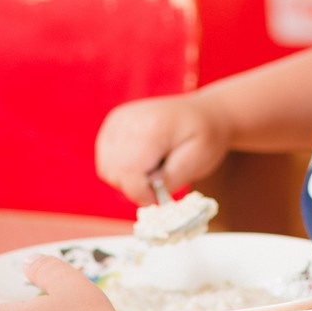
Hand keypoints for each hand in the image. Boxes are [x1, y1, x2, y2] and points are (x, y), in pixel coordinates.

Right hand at [95, 90, 227, 204]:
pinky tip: (143, 161)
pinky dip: (121, 168)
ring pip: (107, 169)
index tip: (160, 196)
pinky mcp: (114, 123)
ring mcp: (119, 119)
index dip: (141, 193)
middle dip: (136, 186)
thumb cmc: (206, 137)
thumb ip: (170, 180)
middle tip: (161, 179)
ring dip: (128, 178)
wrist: (205, 113)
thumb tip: (147, 195)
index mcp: (153, 126)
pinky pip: (106, 160)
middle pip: (115, 172)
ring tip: (154, 166)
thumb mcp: (198, 161)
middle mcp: (130, 118)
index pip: (129, 171)